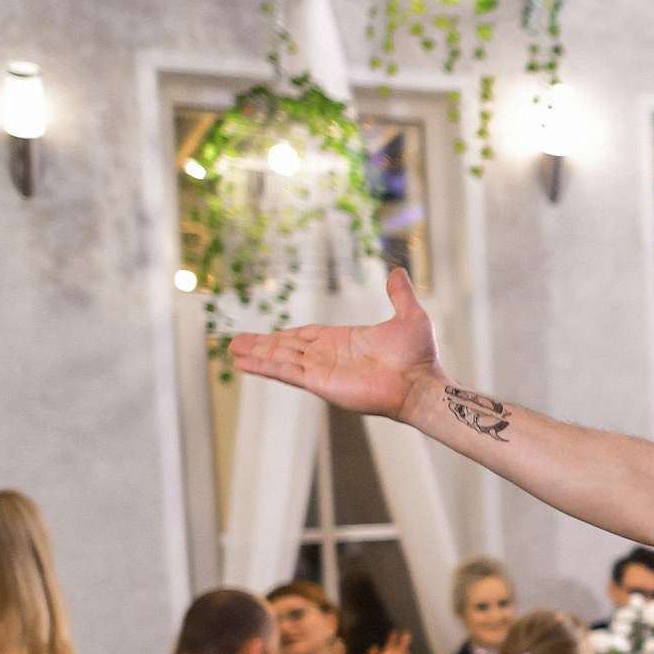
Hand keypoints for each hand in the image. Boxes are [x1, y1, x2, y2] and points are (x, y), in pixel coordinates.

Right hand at [227, 268, 439, 419]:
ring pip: (281, 358)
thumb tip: (399, 271)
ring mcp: (323, 370)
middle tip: (236, 343)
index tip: (268, 335)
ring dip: (257, 354)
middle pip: (287, 347)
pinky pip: (287, 372)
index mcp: (345, 341)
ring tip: (233, 352)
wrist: (421, 382)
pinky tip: (245, 364)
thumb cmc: (419, 356)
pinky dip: (265, 367)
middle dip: (262, 344)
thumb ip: (399, 294)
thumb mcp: (409, 315)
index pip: (307, 336)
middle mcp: (330, 356)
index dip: (286, 335)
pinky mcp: (321, 382)